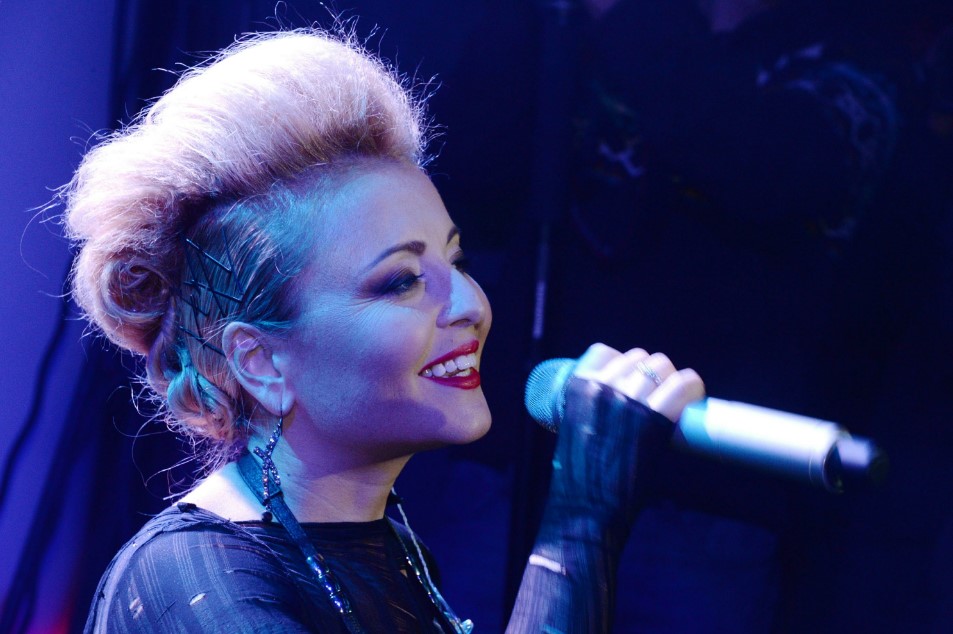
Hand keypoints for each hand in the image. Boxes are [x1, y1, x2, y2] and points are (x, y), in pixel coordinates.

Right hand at [546, 343, 705, 531]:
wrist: (585, 510)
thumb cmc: (577, 481)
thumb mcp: (572, 433)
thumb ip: (590, 415)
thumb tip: (615, 413)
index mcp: (578, 389)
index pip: (604, 353)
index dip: (623, 363)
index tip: (632, 379)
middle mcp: (603, 387)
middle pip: (638, 357)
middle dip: (651, 371)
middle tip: (659, 394)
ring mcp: (629, 401)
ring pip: (661, 365)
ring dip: (671, 377)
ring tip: (676, 396)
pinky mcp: (654, 418)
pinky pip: (683, 385)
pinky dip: (692, 386)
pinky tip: (694, 394)